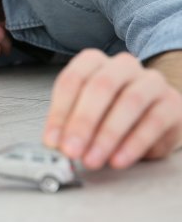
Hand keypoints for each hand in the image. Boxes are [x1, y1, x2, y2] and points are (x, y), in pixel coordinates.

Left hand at [43, 50, 181, 168]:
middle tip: (72, 150)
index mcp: (94, 62)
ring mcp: (151, 82)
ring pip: (129, 102)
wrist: (153, 115)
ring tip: (93, 159)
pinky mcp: (172, 103)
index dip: (60, 112)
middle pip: (100, 87)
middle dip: (83, 122)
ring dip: (107, 135)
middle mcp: (123, 66)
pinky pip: (154, 122)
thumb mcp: (85, 114)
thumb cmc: (111, 112)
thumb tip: (56, 143)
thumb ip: (69, 124)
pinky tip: (119, 159)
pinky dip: (133, 144)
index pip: (73, 80)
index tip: (53, 140)